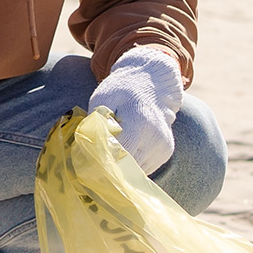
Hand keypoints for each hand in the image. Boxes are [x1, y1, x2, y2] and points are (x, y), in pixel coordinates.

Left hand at [89, 46, 185, 172]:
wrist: (153, 81)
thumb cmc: (124, 88)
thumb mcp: (103, 98)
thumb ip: (97, 123)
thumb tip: (88, 149)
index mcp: (140, 124)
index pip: (118, 155)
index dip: (101, 162)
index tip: (86, 164)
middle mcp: (156, 138)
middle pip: (127, 168)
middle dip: (109, 169)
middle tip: (93, 164)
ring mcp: (163, 147)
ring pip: (135, 171)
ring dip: (121, 168)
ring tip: (110, 153)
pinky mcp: (165, 152)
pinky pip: (144, 168)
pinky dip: (132, 164)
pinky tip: (125, 149)